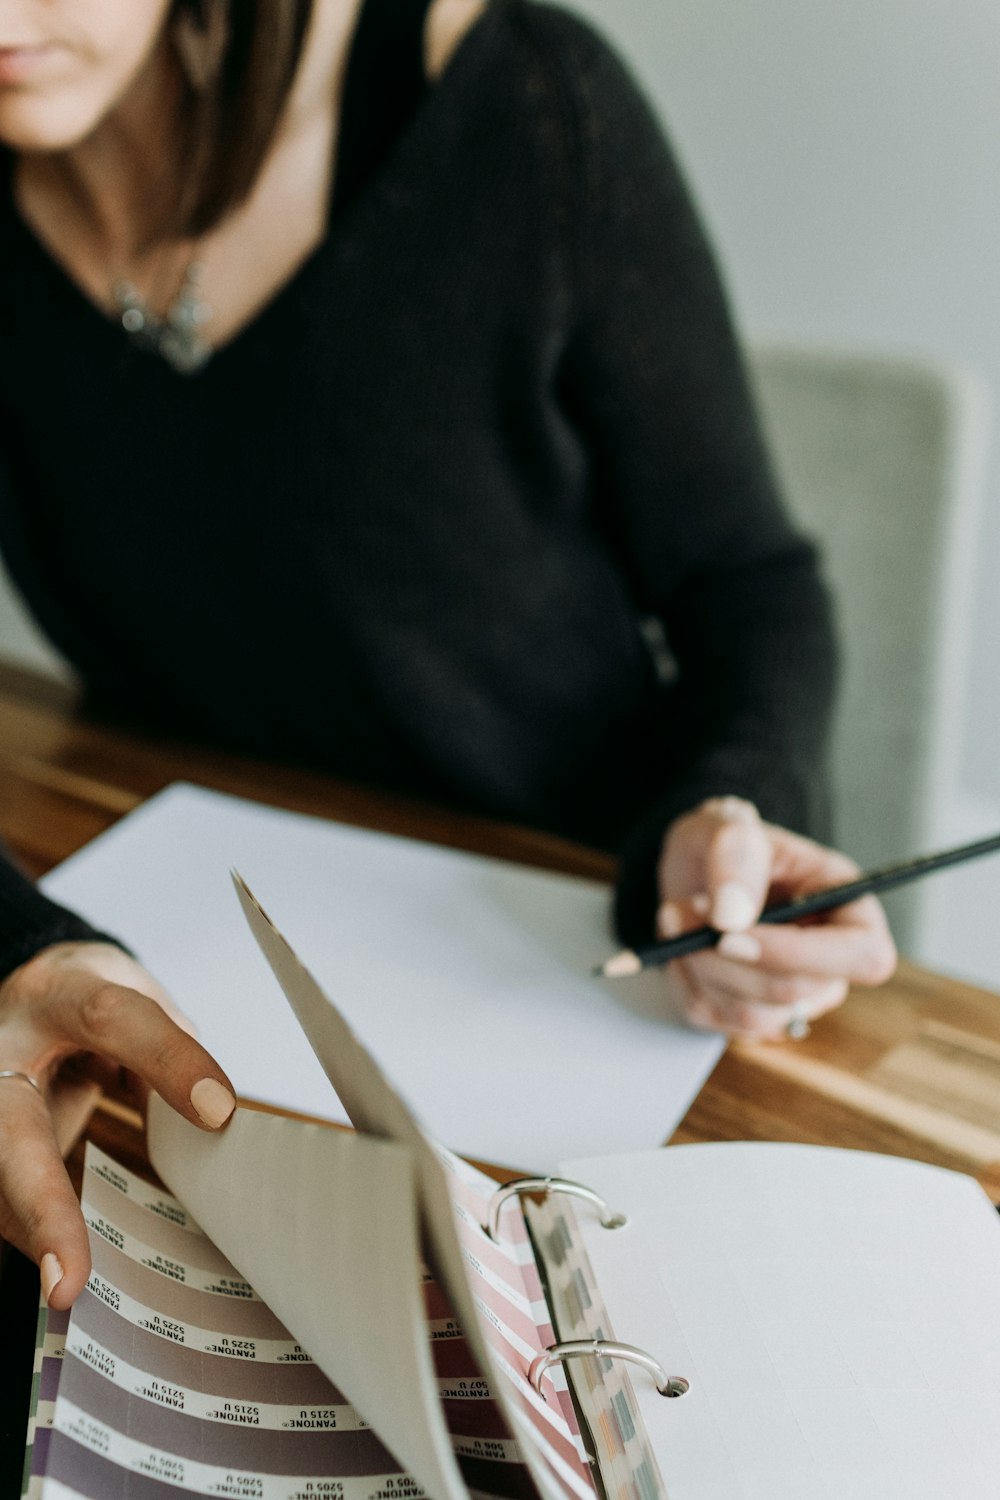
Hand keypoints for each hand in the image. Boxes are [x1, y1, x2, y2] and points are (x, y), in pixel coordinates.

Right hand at [0, 941, 234, 1308]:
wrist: (24, 996)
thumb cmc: (85, 1000)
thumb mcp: (133, 996)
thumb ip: (167, 1050)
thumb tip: (216, 1122)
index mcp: (58, 993)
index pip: (113, 1018)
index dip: (169, 1061)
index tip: (219, 1111)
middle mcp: (6, 1044)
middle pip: (12, 1129)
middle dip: (42, 1206)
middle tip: (68, 1281)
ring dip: (35, 1237)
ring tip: (69, 1286)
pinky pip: (2, 1197)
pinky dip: (33, 1231)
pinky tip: (63, 1265)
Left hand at [657, 797, 895, 1038]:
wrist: (693, 870)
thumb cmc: (726, 844)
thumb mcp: (728, 824)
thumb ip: (737, 855)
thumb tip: (733, 917)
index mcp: (850, 909)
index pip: (864, 957)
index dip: (801, 954)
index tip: (731, 933)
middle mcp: (831, 963)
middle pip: (794, 990)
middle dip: (724, 955)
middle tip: (682, 908)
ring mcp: (794, 997)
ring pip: (751, 1013)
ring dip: (699, 964)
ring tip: (678, 914)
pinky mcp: (750, 1016)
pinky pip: (715, 1017)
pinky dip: (684, 978)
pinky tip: (682, 943)